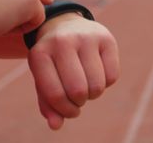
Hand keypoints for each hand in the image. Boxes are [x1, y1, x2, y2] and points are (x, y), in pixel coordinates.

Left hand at [27, 13, 119, 130]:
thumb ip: (48, 104)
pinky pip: (112, 77)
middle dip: (80, 102)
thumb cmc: (53, 60)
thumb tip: (56, 126)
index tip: (69, 111)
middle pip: (78, 90)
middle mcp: (62, 41)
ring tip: (86, 84)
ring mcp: (85, 37)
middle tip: (77, 97)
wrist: (66, 25)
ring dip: (93, 94)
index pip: (55, 94)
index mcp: (40, 53)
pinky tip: (97, 72)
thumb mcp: (44, 79)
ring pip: (97, 86)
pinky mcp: (106, 38)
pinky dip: (106, 83)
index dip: (65, 110)